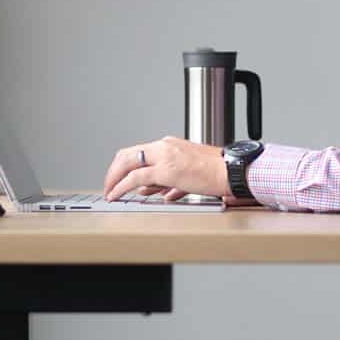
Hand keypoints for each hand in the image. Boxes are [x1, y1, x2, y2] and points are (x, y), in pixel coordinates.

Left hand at [102, 136, 229, 202]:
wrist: (231, 171)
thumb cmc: (216, 172)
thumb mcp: (187, 174)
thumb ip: (167, 181)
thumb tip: (152, 190)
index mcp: (169, 145)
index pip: (137, 151)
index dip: (122, 165)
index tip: (116, 176)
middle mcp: (164, 147)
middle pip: (126, 155)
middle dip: (113, 171)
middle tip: (108, 185)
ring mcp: (164, 157)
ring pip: (127, 164)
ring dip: (114, 179)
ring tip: (109, 192)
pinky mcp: (166, 170)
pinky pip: (135, 178)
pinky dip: (121, 187)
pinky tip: (116, 195)